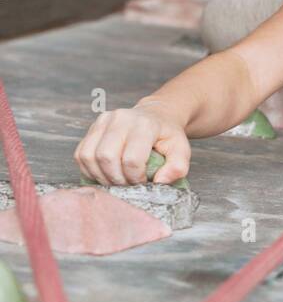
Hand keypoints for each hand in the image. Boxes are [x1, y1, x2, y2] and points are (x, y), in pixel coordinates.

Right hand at [73, 102, 190, 187]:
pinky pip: (80, 155)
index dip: (136, 178)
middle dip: (116, 179)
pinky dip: (89, 170)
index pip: (131, 159)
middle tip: (128, 185)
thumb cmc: (166, 136)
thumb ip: (177, 167)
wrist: (155, 116)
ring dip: (100, 176)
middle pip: (106, 157)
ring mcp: (102, 121)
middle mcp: (120, 119)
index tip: (143, 182)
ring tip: (116, 180)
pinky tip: (104, 174)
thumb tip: (160, 182)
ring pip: (89, 156)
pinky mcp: (91, 128)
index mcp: (144, 124)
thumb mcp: (181, 150)